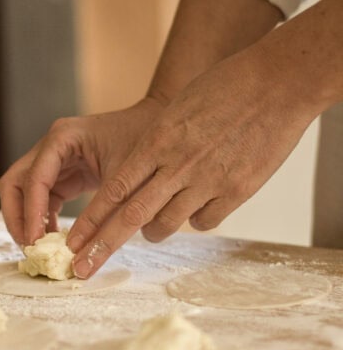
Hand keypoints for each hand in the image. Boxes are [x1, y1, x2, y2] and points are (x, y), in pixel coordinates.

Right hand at [0, 97, 162, 246]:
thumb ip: (104, 215)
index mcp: (62, 137)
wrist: (160, 129)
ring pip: (22, 194)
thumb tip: (83, 253)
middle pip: (14, 184)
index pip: (33, 178)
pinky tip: (56, 240)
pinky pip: (40, 201)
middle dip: (17, 218)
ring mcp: (52, 161)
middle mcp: (50, 147)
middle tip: (31, 248)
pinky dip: (42, 221)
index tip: (35, 242)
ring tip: (41, 249)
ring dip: (26, 222)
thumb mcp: (126, 181)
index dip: (30, 213)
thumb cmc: (146, 145)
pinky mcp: (61, 175)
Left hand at [68, 47, 316, 277]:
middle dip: (102, 246)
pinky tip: (196, 210)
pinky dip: (195, 221)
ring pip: (166, 224)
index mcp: (157, 141)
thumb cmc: (223, 88)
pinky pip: (204, 221)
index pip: (114, 190)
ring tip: (150, 233)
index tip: (73, 242)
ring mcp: (208, 180)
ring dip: (152, 233)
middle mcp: (177, 165)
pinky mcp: (237, 190)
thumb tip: (138, 176)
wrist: (278, 82)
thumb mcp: (176, 111)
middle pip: (131, 216)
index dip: (91, 220)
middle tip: (82, 267)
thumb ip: (154, 146)